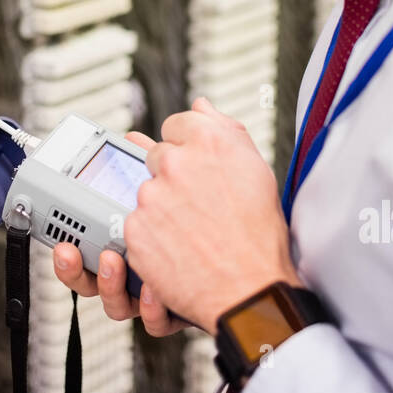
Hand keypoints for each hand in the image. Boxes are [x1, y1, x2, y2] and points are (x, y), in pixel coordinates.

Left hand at [55, 98, 300, 332]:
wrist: (251, 288)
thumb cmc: (259, 231)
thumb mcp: (253, 168)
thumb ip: (223, 127)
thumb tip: (200, 104)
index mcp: (207, 140)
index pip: (176, 124)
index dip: (185, 147)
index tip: (194, 167)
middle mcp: (175, 162)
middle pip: (155, 156)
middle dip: (170, 177)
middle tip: (194, 206)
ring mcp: (150, 196)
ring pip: (144, 192)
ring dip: (160, 209)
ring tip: (189, 234)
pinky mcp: (133, 229)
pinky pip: (134, 226)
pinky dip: (150, 238)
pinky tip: (176, 249)